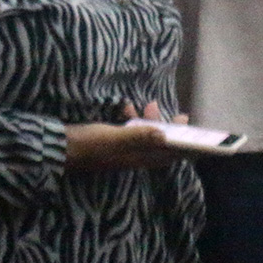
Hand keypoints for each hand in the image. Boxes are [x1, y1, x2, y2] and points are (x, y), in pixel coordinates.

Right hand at [64, 101, 194, 171]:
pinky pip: (129, 132)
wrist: (58, 149)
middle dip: (172, 130)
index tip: (203, 139)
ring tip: (150, 104)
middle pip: (161, 145)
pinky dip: (132, 121)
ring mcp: (121, 150)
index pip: (170, 155)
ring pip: (145, 137)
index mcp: (139, 158)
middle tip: (180, 115)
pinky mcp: (110, 142)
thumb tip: (166, 134)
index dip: (188, 148)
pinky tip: (126, 108)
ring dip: (151, 122)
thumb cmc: (88, 144)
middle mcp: (134, 156)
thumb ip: (139, 135)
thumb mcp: (114, 137)